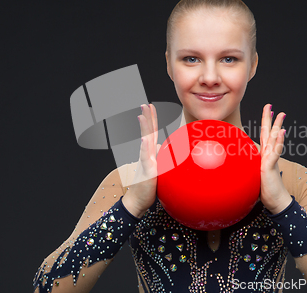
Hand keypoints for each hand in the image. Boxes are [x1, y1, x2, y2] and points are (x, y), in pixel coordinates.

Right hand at [122, 103, 160, 217]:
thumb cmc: (149, 187)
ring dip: (144, 128)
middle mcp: (146, 154)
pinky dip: (144, 148)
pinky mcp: (146, 170)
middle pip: (147, 132)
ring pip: (145, 141)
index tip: (150, 106)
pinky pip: (145, 157)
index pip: (151, 132)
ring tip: (142, 116)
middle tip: (145, 104)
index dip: (151, 119)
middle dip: (147, 118)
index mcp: (150, 153)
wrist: (138, 202)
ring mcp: (145, 161)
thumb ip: (162, 159)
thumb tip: (168, 149)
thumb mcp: (159, 170)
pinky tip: (144, 140)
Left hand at [259, 104, 292, 214]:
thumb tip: (234, 168)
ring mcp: (271, 159)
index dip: (265, 124)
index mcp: (264, 155)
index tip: (268, 113)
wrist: (275, 202)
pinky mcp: (270, 166)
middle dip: (270, 119)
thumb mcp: (253, 176)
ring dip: (277, 126)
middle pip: (270, 133)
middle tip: (270, 106)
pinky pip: (275, 152)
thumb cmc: (264, 190)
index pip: (264, 136)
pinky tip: (281, 133)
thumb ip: (248, 169)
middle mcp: (269, 155)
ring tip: (281, 114)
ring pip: (275, 139)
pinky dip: (279, 142)